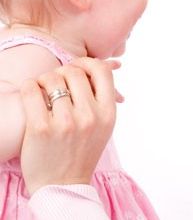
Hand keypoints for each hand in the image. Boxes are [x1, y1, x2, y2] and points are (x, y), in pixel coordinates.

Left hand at [19, 57, 121, 194]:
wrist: (63, 185)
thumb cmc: (83, 150)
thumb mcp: (104, 124)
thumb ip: (103, 96)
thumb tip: (107, 64)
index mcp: (108, 112)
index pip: (102, 71)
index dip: (88, 63)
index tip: (78, 67)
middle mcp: (90, 116)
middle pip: (74, 71)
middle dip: (63, 71)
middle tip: (57, 81)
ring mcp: (66, 122)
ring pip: (53, 78)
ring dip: (45, 79)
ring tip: (43, 88)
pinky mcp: (41, 129)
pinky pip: (32, 91)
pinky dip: (30, 86)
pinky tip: (32, 92)